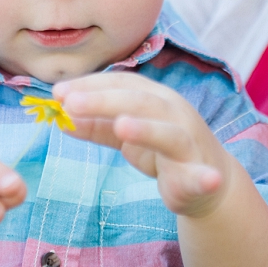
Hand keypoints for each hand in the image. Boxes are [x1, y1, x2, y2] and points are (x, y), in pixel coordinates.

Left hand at [55, 72, 236, 218]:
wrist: (210, 183)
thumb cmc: (163, 150)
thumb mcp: (126, 135)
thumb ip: (97, 126)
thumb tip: (62, 117)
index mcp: (154, 98)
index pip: (121, 83)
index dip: (90, 85)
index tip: (57, 92)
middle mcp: (174, 112)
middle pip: (139, 101)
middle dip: (104, 100)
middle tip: (70, 103)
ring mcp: (189, 142)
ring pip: (168, 133)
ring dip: (146, 129)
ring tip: (121, 127)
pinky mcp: (201, 174)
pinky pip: (204, 176)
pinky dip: (205, 177)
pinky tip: (207, 178)